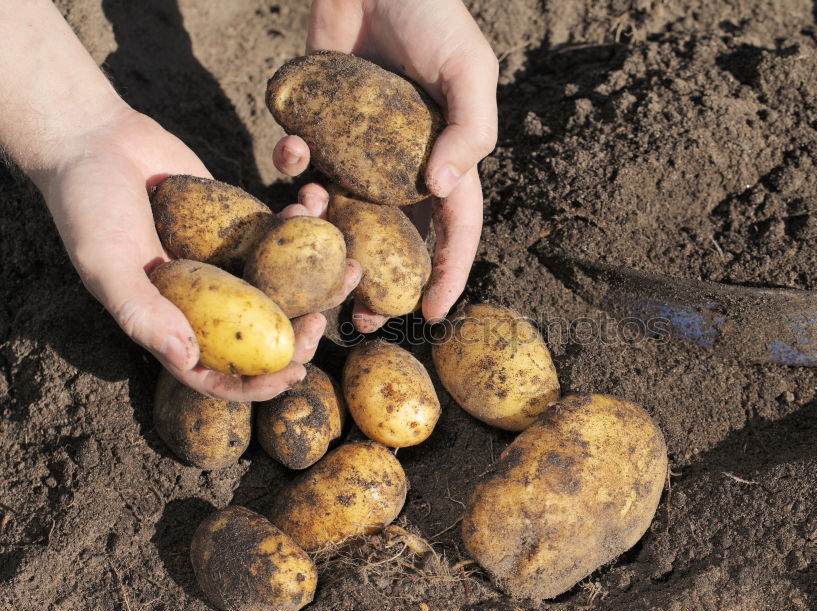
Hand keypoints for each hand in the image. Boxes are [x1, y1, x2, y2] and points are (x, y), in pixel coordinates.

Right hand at [36, 109, 360, 400]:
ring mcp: (223, 264)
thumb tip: (187, 359)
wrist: (94, 138)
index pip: (217, 372)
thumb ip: (143, 312)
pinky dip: (301, 225)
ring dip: (319, 281)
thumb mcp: (105, 263)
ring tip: (352, 268)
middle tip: (322, 321)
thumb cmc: (86, 205)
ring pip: (280, 287)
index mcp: (170, 324)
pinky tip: (315, 206)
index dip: (256, 384)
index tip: (294, 375)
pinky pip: (278, 237)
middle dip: (297, 335)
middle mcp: (202, 301)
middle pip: (259, 335)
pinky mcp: (237, 226)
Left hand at [273, 0, 498, 331]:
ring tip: (306, 232)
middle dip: (377, 282)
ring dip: (322, 230)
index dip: (448, 274)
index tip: (431, 314)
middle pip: (393, 239)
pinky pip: (301, 161)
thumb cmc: (432, 13)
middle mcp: (401, 164)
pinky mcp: (318, 124)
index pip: (455, 230)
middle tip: (358, 320)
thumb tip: (441, 188)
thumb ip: (470, 130)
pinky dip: (291, 163)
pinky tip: (291, 150)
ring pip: (340, 211)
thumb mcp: (469, 68)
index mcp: (446, 158)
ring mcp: (357, 149)